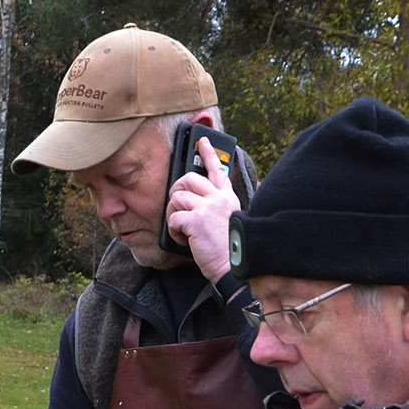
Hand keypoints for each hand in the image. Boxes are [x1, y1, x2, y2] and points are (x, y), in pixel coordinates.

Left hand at [165, 137, 242, 283]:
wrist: (235, 266)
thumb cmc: (233, 250)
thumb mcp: (232, 222)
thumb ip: (220, 209)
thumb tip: (202, 207)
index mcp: (228, 197)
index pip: (217, 169)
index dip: (208, 153)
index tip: (202, 141)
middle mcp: (218, 198)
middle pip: (188, 179)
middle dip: (176, 191)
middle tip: (176, 206)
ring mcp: (207, 207)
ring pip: (177, 198)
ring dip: (173, 214)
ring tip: (182, 230)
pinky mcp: (195, 220)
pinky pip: (173, 217)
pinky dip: (174, 231)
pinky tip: (184, 240)